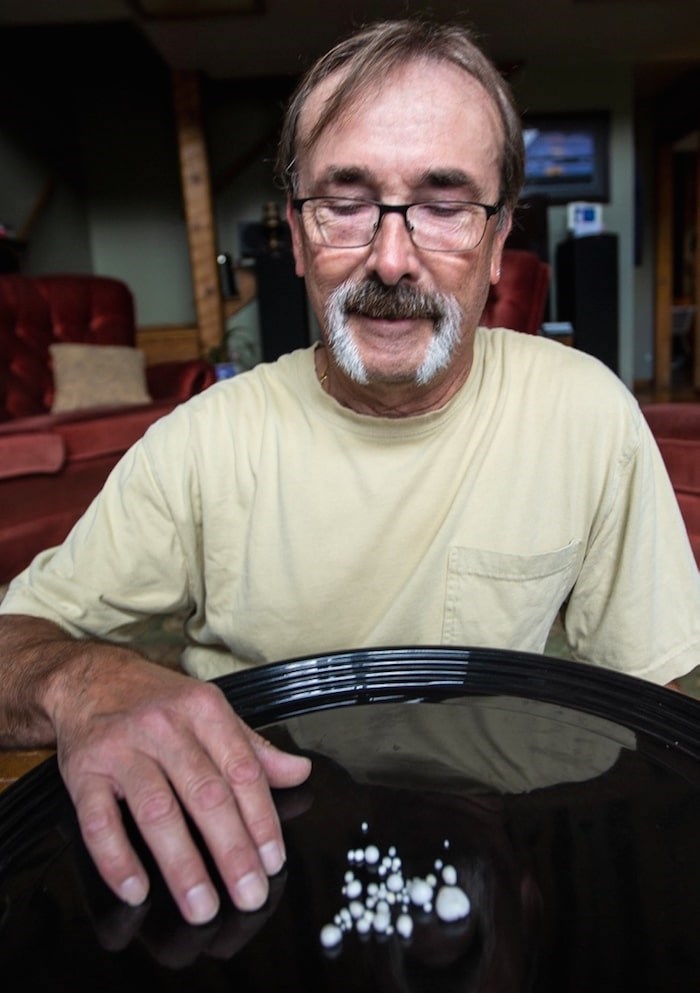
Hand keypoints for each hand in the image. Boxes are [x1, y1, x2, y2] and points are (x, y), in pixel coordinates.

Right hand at [46, 648, 310, 925]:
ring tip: (202, 905)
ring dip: (182, 864)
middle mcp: (165, 727)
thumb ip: (252, 747)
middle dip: (231, 850)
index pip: (242, 770)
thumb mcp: (209, 711)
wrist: (89, 678)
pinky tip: (136, 890)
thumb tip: (299, 772)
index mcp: (204, 710)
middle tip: (249, 894)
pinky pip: (99, 821)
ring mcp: (121, 749)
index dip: (261, 820)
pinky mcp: (83, 772)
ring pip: (157, 811)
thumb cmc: (156, 700)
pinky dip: (117, 859)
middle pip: (205, 794)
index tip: (273, 861)